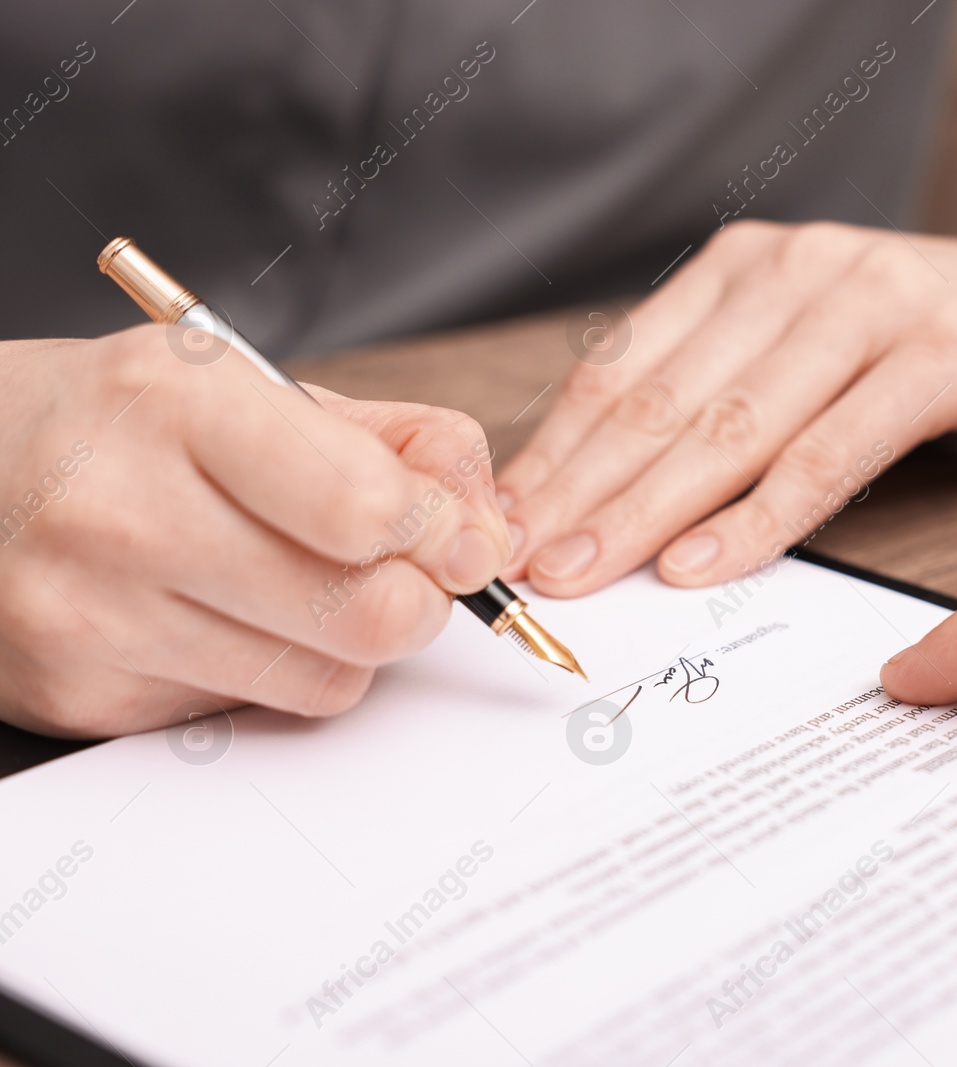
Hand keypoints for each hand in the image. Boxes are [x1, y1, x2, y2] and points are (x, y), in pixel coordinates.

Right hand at [0, 326, 512, 736]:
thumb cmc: (120, 422)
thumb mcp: (255, 384)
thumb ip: (399, 444)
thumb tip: (486, 534)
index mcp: (178, 405)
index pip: (369, 509)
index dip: (442, 531)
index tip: (452, 534)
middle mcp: (125, 513)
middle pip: (368, 615)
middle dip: (418, 600)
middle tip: (396, 571)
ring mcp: (94, 618)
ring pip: (326, 681)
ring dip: (348, 644)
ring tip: (297, 584)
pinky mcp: (83, 698)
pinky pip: (253, 713)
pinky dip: (271, 672)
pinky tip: (220, 615)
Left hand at [496, 203, 956, 595]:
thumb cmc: (941, 346)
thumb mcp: (817, 352)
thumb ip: (729, 397)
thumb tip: (614, 494)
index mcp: (748, 266)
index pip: (624, 369)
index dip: (555, 454)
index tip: (501, 528)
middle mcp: (797, 270)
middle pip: (663, 398)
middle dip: (582, 490)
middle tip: (520, 567)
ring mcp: (870, 305)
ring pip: (734, 425)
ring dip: (650, 509)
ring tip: (589, 574)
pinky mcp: (942, 355)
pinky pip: (832, 451)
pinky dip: (762, 516)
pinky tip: (704, 565)